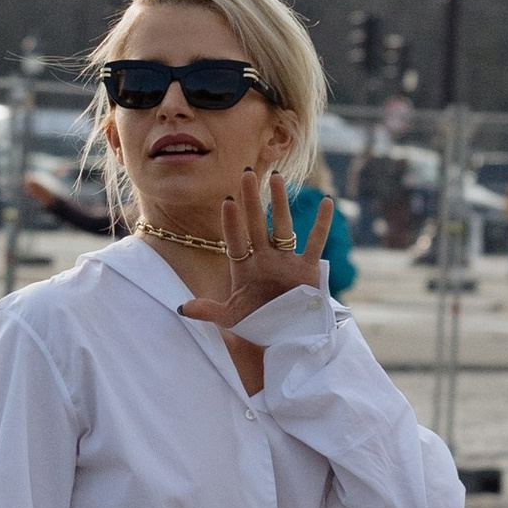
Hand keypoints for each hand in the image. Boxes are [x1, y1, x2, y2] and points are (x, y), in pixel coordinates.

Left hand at [176, 168, 329, 329]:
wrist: (285, 334)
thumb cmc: (257, 322)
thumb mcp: (231, 317)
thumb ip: (208, 310)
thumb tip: (181, 308)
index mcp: (244, 267)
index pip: (236, 241)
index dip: (232, 223)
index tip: (228, 201)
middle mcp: (264, 259)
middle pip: (256, 225)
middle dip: (251, 201)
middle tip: (246, 173)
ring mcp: (286, 261)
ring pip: (282, 227)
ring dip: (280, 203)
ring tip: (276, 177)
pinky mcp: (307, 269)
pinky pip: (315, 243)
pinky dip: (322, 224)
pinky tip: (327, 202)